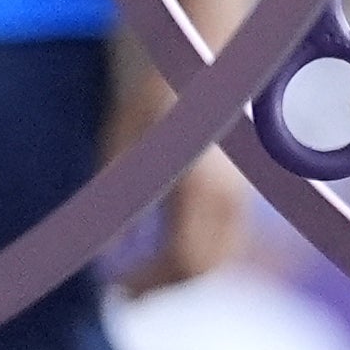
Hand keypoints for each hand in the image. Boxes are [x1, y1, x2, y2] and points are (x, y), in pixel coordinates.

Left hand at [107, 52, 249, 295]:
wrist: (215, 60)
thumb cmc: (163, 93)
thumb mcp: (125, 139)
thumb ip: (117, 195)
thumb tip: (103, 250)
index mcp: (200, 187)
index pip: (182, 260)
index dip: (149, 282)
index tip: (115, 288)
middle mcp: (230, 198)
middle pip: (202, 266)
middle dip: (163, 284)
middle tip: (123, 289)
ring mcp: (244, 197)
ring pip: (218, 257)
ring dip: (181, 271)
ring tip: (141, 273)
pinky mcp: (246, 193)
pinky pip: (226, 241)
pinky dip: (198, 253)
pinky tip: (167, 247)